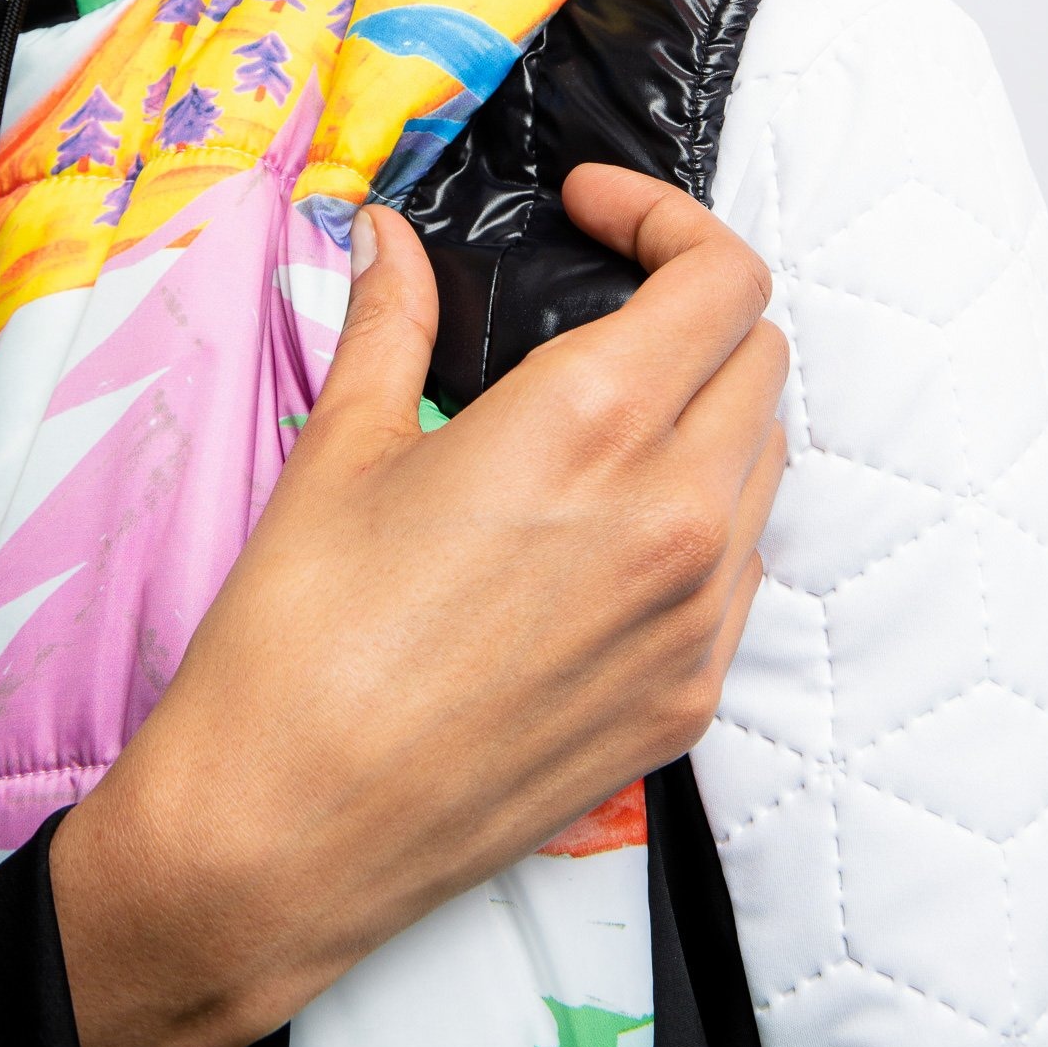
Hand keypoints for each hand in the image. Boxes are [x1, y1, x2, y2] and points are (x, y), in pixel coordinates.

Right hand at [51, 164, 786, 1046]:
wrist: (284, 835)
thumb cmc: (296, 638)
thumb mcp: (339, 451)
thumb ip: (390, 320)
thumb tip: (388, 239)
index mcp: (592, 428)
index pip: (722, 279)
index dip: (668, 219)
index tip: (596, 212)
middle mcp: (674, 517)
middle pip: (761, 358)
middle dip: (692, 307)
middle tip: (601, 308)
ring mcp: (697, 621)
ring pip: (764, 464)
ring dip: (709, 411)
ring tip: (608, 419)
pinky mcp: (689, 702)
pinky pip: (743, 571)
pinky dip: (704, 518)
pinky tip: (611, 532)